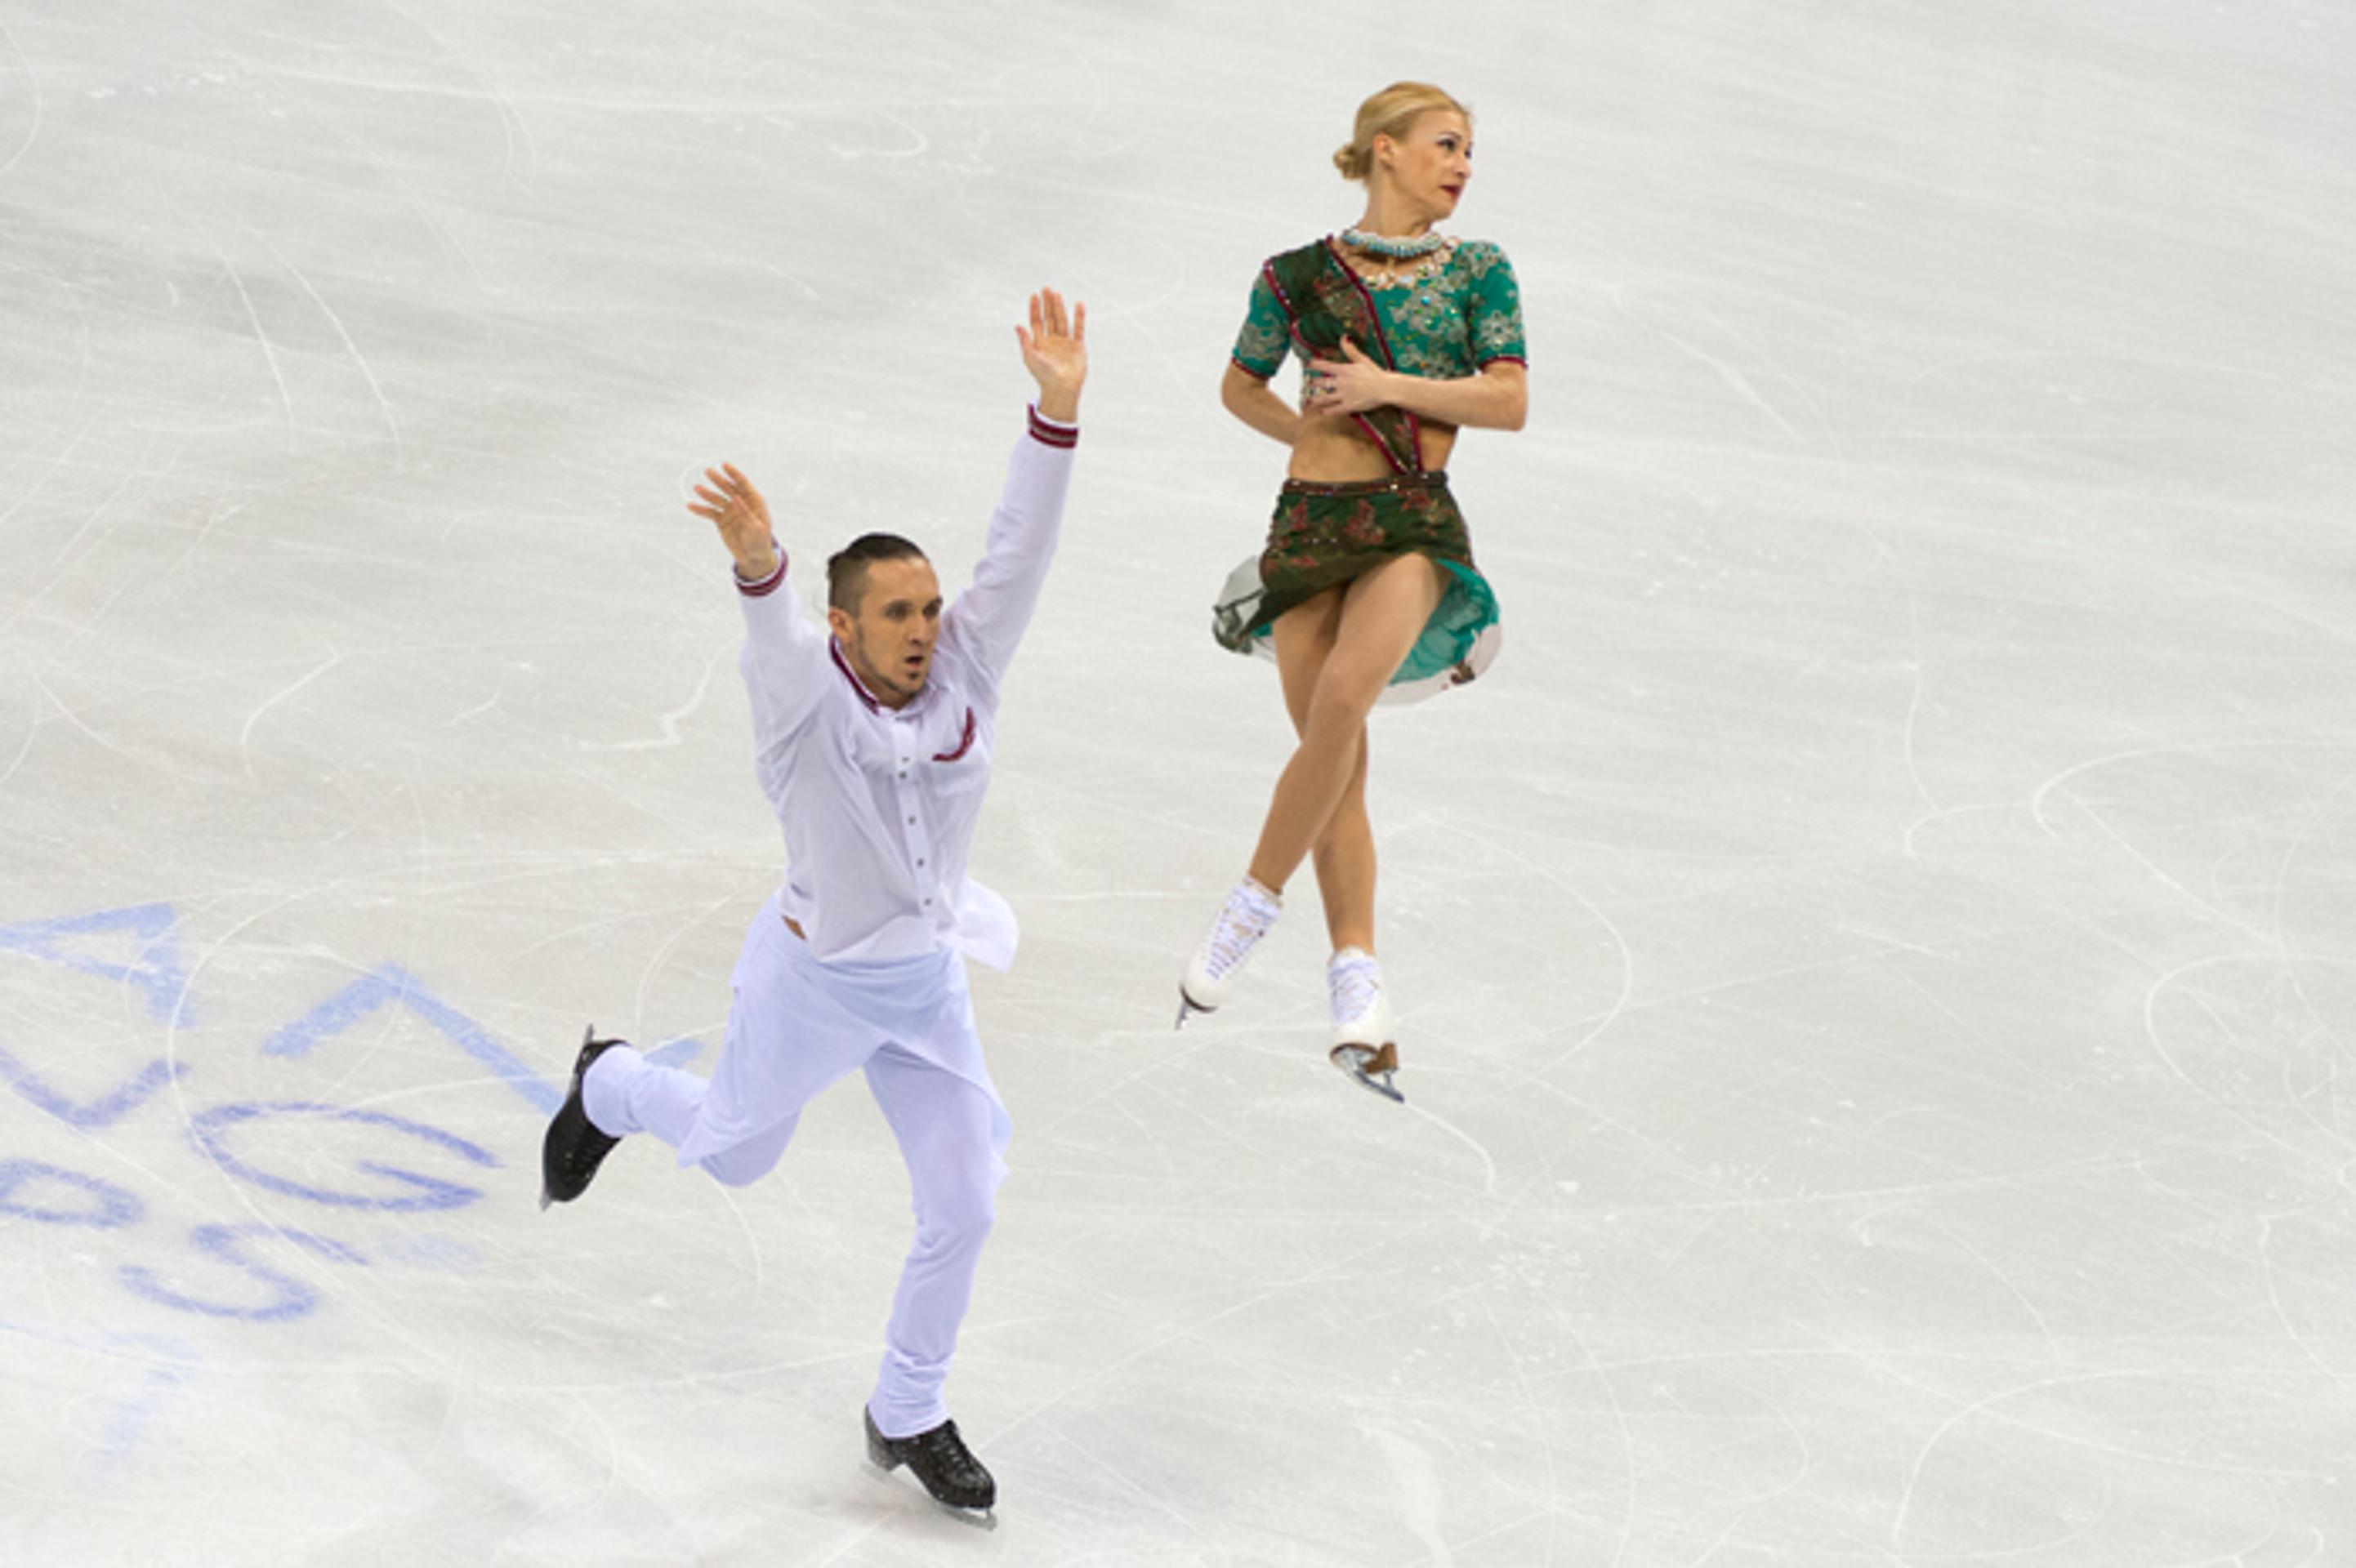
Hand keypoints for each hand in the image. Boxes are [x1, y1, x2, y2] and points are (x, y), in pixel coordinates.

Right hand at [688, 463, 779, 579]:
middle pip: (728, 488)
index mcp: (754, 501)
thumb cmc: (760, 541)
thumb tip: (736, 498)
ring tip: (696, 488)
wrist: (753, 557)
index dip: (734, 473)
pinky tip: (690, 506)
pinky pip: (709, 512)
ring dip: (707, 493)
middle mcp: (741, 503)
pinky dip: (700, 509)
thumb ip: (745, 513)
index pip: (743, 483)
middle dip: (718, 480)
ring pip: (717, 499)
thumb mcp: (756, 528)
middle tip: (708, 472)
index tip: (723, 465)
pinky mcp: (721, 520)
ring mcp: (730, 510)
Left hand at [1015, 287, 1085, 422]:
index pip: (1037, 321)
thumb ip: (1024, 341)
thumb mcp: (1030, 357)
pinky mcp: (1078, 346)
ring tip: (1057, 294)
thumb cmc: (1043, 375)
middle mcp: (1052, 340)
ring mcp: (1065, 342)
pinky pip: (1079, 329)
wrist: (1061, 389)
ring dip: (1060, 308)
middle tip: (1046, 288)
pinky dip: (1079, 317)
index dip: (1035, 308)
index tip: (1034, 295)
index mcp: (1040, 342)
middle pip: (1050, 317)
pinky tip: (1078, 305)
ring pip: (1062, 321)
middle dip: (1048, 304)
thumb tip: (1017, 325)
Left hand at [1303, 337, 1393, 416]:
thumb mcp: (1363, 359)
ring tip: (1309, 401)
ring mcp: (1344, 395)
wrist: (1386, 388)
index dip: (1315, 365)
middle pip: (1323, 383)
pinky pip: (1335, 410)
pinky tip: (1323, 412)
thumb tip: (1343, 338)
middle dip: (1314, 383)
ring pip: (1325, 398)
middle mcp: (1341, 382)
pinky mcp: (1349, 406)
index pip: (1325, 366)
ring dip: (1316, 400)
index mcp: (1344, 370)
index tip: (1308, 364)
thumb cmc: (1376, 373)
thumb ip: (1350, 350)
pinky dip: (1327, 412)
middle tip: (1308, 384)